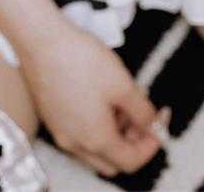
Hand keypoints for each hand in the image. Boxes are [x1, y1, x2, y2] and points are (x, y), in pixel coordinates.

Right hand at [20, 20, 169, 176]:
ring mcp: (61, 132)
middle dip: (133, 143)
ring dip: (115, 134)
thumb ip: (143, 111)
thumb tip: (152, 123)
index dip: (152, 144)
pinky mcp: (53, 119)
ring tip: (124, 102)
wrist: (43, 42)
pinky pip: (80, 135)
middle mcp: (76, 144)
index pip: (132, 161)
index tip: (160, 123)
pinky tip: (103, 98)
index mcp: (96, 140)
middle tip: (144, 118)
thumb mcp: (123, 84)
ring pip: (95, 149)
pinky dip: (97, 126)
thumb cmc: (80, 60)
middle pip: (113, 160)